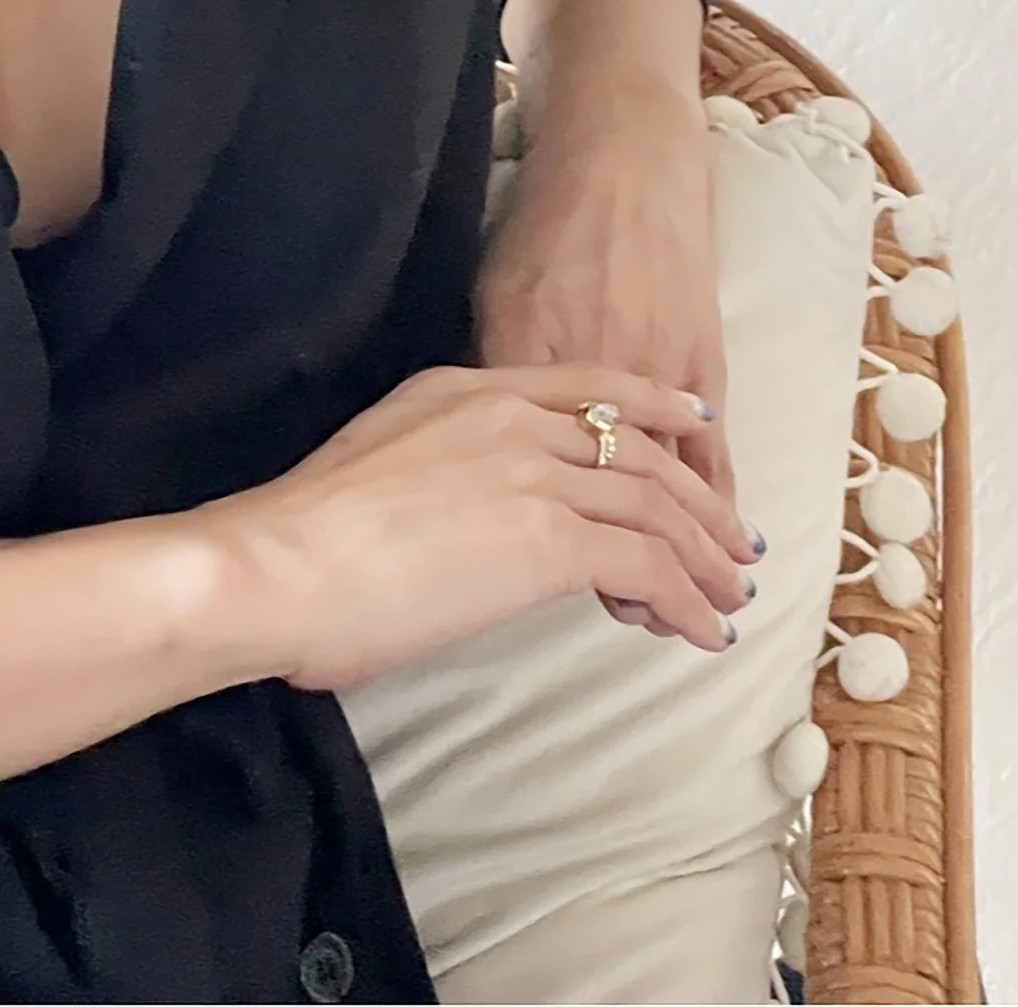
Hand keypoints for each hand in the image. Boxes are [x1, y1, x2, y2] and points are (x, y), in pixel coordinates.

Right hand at [190, 362, 753, 694]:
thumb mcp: (382, 462)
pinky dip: (686, 599)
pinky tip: (699, 631)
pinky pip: (649, 566)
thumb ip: (441, 466)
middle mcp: (511, 416)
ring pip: (656, 504)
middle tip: (734, 540)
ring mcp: (534, 472)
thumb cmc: (305, 536)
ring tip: (729, 594)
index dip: (653, 406)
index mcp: (467, 390)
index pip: (587, 388)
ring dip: (704, 555)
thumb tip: (470, 513)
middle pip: (639, 446)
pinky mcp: (549, 538)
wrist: (283, 564)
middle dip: (698, 497)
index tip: (695, 425)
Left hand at [474, 81, 752, 628]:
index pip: (529, 474)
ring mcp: (654, 371)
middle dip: (628, 562)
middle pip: (605, 493)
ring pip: (669, 483)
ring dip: (688, 548)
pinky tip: (728, 542)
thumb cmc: (546, 226)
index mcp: (526, 362)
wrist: (621, 161)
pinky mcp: (702, 360)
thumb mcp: (497, 296)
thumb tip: (479, 446)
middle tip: (644, 618)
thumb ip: (493, 374)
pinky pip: (713, 447)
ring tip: (701, 607)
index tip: (549, 589)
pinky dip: (719, 498)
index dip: (539, 537)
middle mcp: (593, 377)